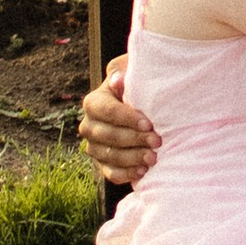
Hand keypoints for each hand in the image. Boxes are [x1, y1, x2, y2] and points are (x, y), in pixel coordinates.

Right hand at [78, 54, 160, 187]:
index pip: (107, 111)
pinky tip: (143, 171)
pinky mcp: (102, 164)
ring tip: (153, 158)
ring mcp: (94, 147)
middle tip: (157, 141)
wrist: (143, 108)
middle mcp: (88, 126)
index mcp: (93, 102)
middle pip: (108, 135)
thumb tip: (117, 80)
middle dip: (134, 139)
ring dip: (133, 158)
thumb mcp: (132, 72)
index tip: (148, 123)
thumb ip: (123, 70)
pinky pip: (110, 173)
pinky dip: (126, 174)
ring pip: (109, 156)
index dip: (127, 118)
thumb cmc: (138, 86)